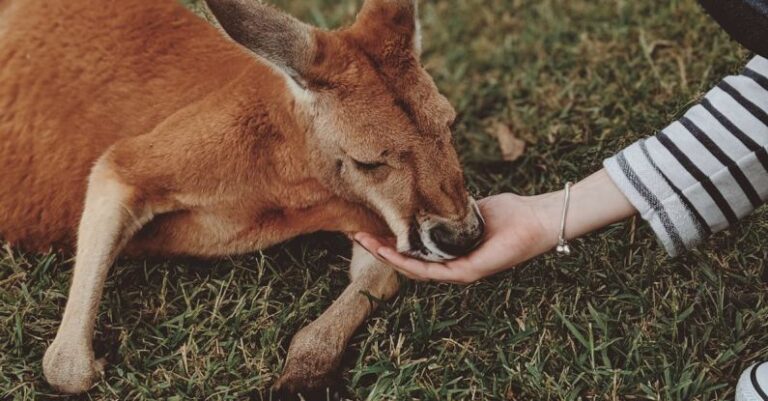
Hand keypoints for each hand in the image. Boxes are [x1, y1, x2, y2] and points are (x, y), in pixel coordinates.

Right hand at [355, 169, 636, 283]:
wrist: (536, 220)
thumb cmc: (508, 213)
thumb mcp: (469, 206)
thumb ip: (448, 206)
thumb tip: (426, 190)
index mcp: (450, 250)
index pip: (413, 249)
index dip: (389, 241)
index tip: (368, 226)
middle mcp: (451, 264)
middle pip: (408, 261)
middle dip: (381, 249)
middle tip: (357, 235)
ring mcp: (458, 271)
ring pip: (415, 269)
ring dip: (388, 257)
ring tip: (366, 243)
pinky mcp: (467, 272)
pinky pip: (433, 271)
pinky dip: (410, 264)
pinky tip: (392, 254)